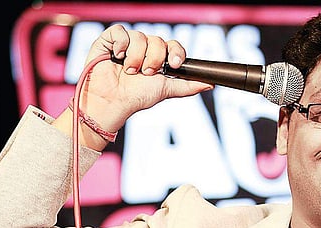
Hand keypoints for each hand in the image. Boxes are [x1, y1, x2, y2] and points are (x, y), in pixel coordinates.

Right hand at [54, 24, 212, 147]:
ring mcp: (127, 44)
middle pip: (158, 40)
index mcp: (158, 58)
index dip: (175, 52)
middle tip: (145, 74)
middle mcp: (144, 49)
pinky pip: (120, 31)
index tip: (173, 65)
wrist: (113, 102)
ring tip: (129, 71)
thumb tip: (210, 84)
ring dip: (137, 57)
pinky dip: (122, 44)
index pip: (173, 45)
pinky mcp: (109, 40)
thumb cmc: (136, 98)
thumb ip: (188, 86)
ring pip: (141, 36)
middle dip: (154, 60)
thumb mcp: (166, 91)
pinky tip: (118, 58)